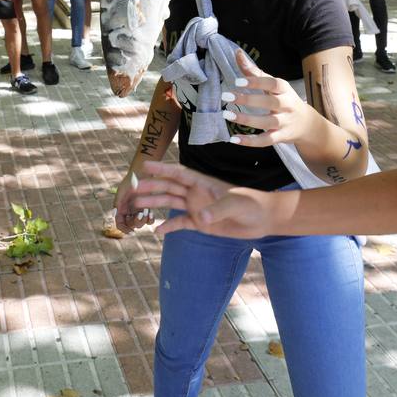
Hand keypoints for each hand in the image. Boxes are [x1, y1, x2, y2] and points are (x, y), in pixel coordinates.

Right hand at [113, 169, 151, 233]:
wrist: (141, 173)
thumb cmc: (131, 181)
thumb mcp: (123, 191)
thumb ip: (119, 202)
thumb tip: (116, 213)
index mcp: (120, 209)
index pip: (120, 224)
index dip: (124, 229)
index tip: (131, 231)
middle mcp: (128, 212)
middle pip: (130, 224)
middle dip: (136, 222)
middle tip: (141, 215)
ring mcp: (137, 211)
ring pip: (139, 223)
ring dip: (143, 220)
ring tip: (147, 213)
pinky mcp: (146, 208)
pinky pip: (148, 219)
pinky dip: (150, 219)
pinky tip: (151, 215)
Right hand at [133, 161, 280, 238]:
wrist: (263, 218)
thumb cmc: (251, 204)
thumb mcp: (235, 204)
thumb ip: (217, 210)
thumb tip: (200, 218)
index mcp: (203, 183)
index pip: (178, 173)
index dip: (162, 169)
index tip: (145, 166)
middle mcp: (197, 193)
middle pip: (169, 188)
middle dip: (152, 187)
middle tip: (133, 189)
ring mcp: (197, 208)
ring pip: (171, 203)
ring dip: (155, 203)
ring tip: (137, 206)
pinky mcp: (201, 223)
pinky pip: (181, 223)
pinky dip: (169, 226)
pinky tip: (157, 230)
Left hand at [220, 51, 319, 148]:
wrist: (307, 124)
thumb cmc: (284, 99)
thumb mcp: (273, 85)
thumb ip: (253, 71)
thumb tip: (237, 52)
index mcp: (284, 89)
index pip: (272, 83)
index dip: (256, 82)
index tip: (237, 81)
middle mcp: (287, 105)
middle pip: (270, 102)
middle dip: (248, 100)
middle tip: (226, 96)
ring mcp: (284, 122)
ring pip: (267, 122)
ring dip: (246, 120)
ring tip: (227, 115)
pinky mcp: (280, 137)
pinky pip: (265, 140)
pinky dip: (250, 141)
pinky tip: (234, 139)